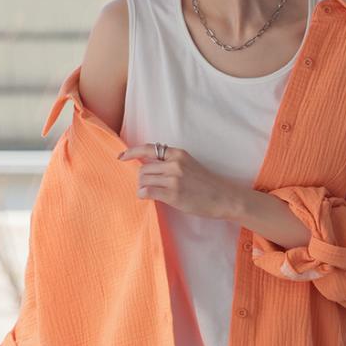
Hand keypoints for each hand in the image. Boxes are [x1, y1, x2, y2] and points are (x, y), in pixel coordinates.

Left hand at [118, 144, 243, 219]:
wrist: (224, 197)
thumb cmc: (206, 184)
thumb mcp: (189, 165)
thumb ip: (170, 163)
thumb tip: (148, 167)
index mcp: (178, 154)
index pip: (149, 148)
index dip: (131, 152)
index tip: (121, 157)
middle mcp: (174, 164)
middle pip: (143, 168)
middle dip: (141, 178)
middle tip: (147, 186)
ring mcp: (173, 179)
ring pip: (143, 180)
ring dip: (142, 187)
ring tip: (150, 193)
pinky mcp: (173, 194)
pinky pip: (146, 192)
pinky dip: (142, 194)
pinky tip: (147, 197)